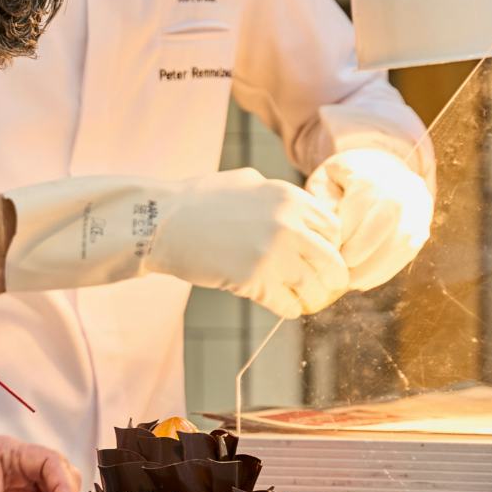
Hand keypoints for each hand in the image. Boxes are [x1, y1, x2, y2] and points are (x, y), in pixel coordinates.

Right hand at [151, 168, 350, 317]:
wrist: (158, 222)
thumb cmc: (197, 201)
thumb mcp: (247, 182)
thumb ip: (279, 196)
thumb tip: (305, 216)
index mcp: (289, 197)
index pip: (333, 230)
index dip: (328, 247)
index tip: (318, 258)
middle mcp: (288, 224)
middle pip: (332, 262)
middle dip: (331, 279)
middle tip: (325, 288)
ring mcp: (273, 253)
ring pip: (315, 289)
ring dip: (312, 299)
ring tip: (304, 301)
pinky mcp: (254, 280)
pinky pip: (287, 305)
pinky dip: (288, 308)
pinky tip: (281, 304)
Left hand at [305, 148, 432, 291]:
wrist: (381, 168)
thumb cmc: (342, 180)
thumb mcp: (326, 179)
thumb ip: (322, 199)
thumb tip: (328, 230)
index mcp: (373, 174)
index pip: (361, 204)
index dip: (344, 233)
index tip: (326, 253)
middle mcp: (401, 188)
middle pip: (386, 221)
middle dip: (362, 252)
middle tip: (340, 272)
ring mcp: (417, 207)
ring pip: (403, 240)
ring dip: (376, 268)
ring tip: (351, 283)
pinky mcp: (423, 225)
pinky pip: (410, 251)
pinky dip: (386, 270)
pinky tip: (366, 281)